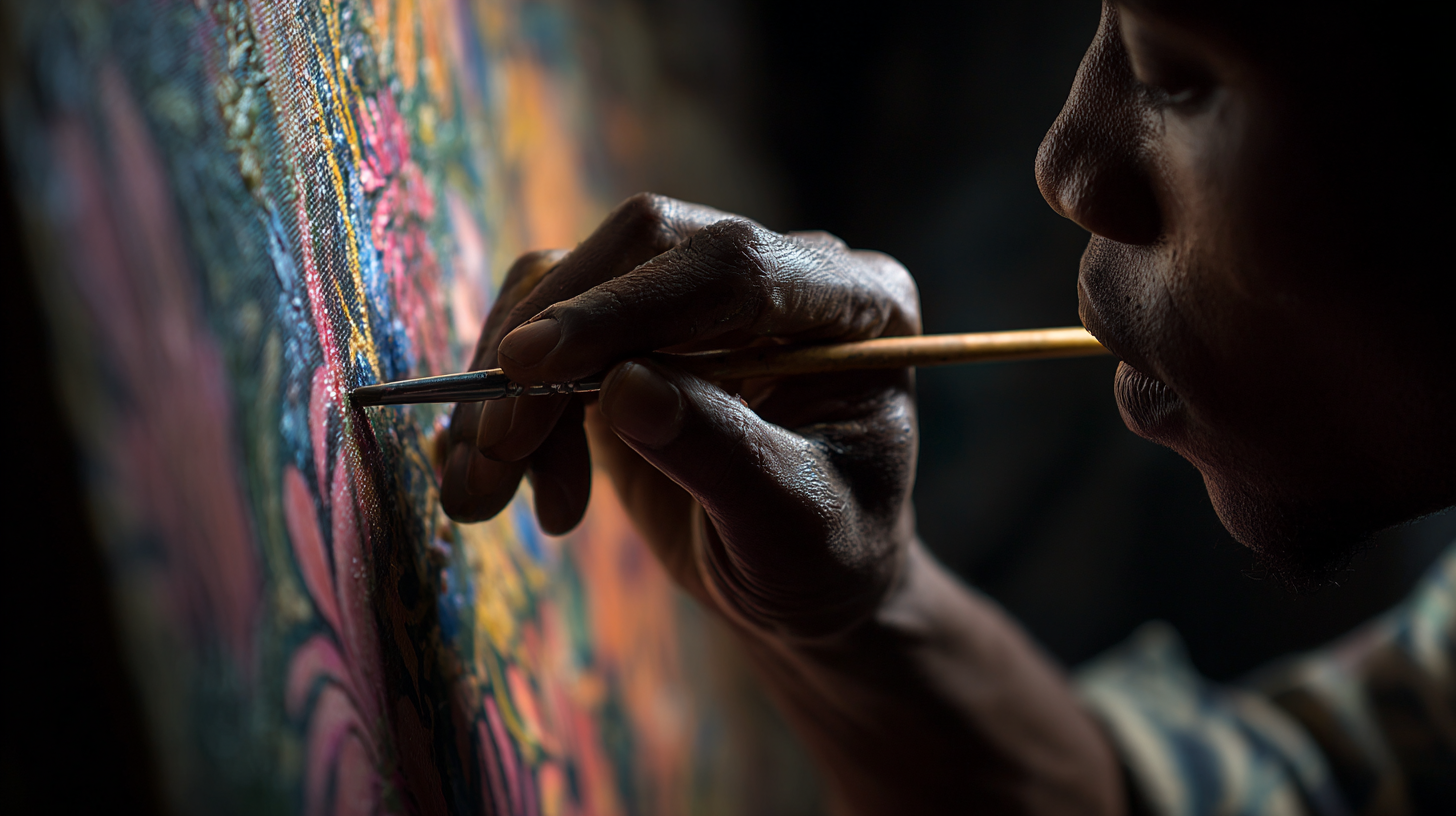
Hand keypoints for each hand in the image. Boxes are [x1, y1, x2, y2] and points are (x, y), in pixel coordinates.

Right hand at [439, 193, 920, 640]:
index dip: (625, 308)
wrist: (802, 583)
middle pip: (640, 251)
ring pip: (573, 282)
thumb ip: (722, 455)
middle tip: (494, 452)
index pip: (733, 267)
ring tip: (485, 496)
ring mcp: (704, 289)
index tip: (530, 367)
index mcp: (859, 303)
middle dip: (548, 349)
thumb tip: (622, 384)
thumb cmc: (824, 561)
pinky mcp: (638, 323)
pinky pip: (548, 327)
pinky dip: (511, 403)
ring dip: (511, 387)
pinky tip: (509, 483)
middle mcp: (784, 271)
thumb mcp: (793, 532)